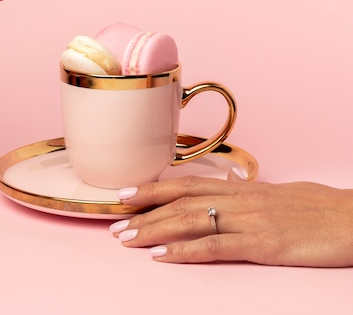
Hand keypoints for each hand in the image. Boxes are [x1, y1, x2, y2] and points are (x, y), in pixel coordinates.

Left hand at [109, 175, 352, 266]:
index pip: (189, 183)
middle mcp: (240, 199)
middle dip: (144, 211)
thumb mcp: (280, 194)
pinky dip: (184, 252)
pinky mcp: (263, 244)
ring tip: (126, 238)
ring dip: (154, 230)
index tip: (127, 192)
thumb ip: (250, 192)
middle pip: (182, 200)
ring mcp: (250, 220)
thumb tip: (229, 188)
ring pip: (191, 220)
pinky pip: (216, 248)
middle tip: (113, 220)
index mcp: (244, 189)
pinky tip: (162, 259)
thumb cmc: (319, 208)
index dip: (155, 187)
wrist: (352, 219)